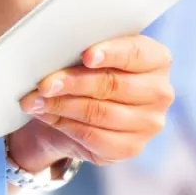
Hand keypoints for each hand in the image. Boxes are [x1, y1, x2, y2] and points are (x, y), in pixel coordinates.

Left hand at [7, 35, 173, 169]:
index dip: (111, 53)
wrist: (83, 110)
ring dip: (62, 105)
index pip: (137, 53)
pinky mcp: (131, 147)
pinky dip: (65, 125)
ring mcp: (149, 123)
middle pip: (113, 85)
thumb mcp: (90, 54)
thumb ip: (84, 47)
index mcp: (157, 59)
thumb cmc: (89, 72)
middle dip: (73, 83)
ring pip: (99, 113)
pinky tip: (46, 115)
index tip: (86, 55)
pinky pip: (93, 137)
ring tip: (35, 100)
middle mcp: (160, 92)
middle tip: (44, 83)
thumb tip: (54, 48)